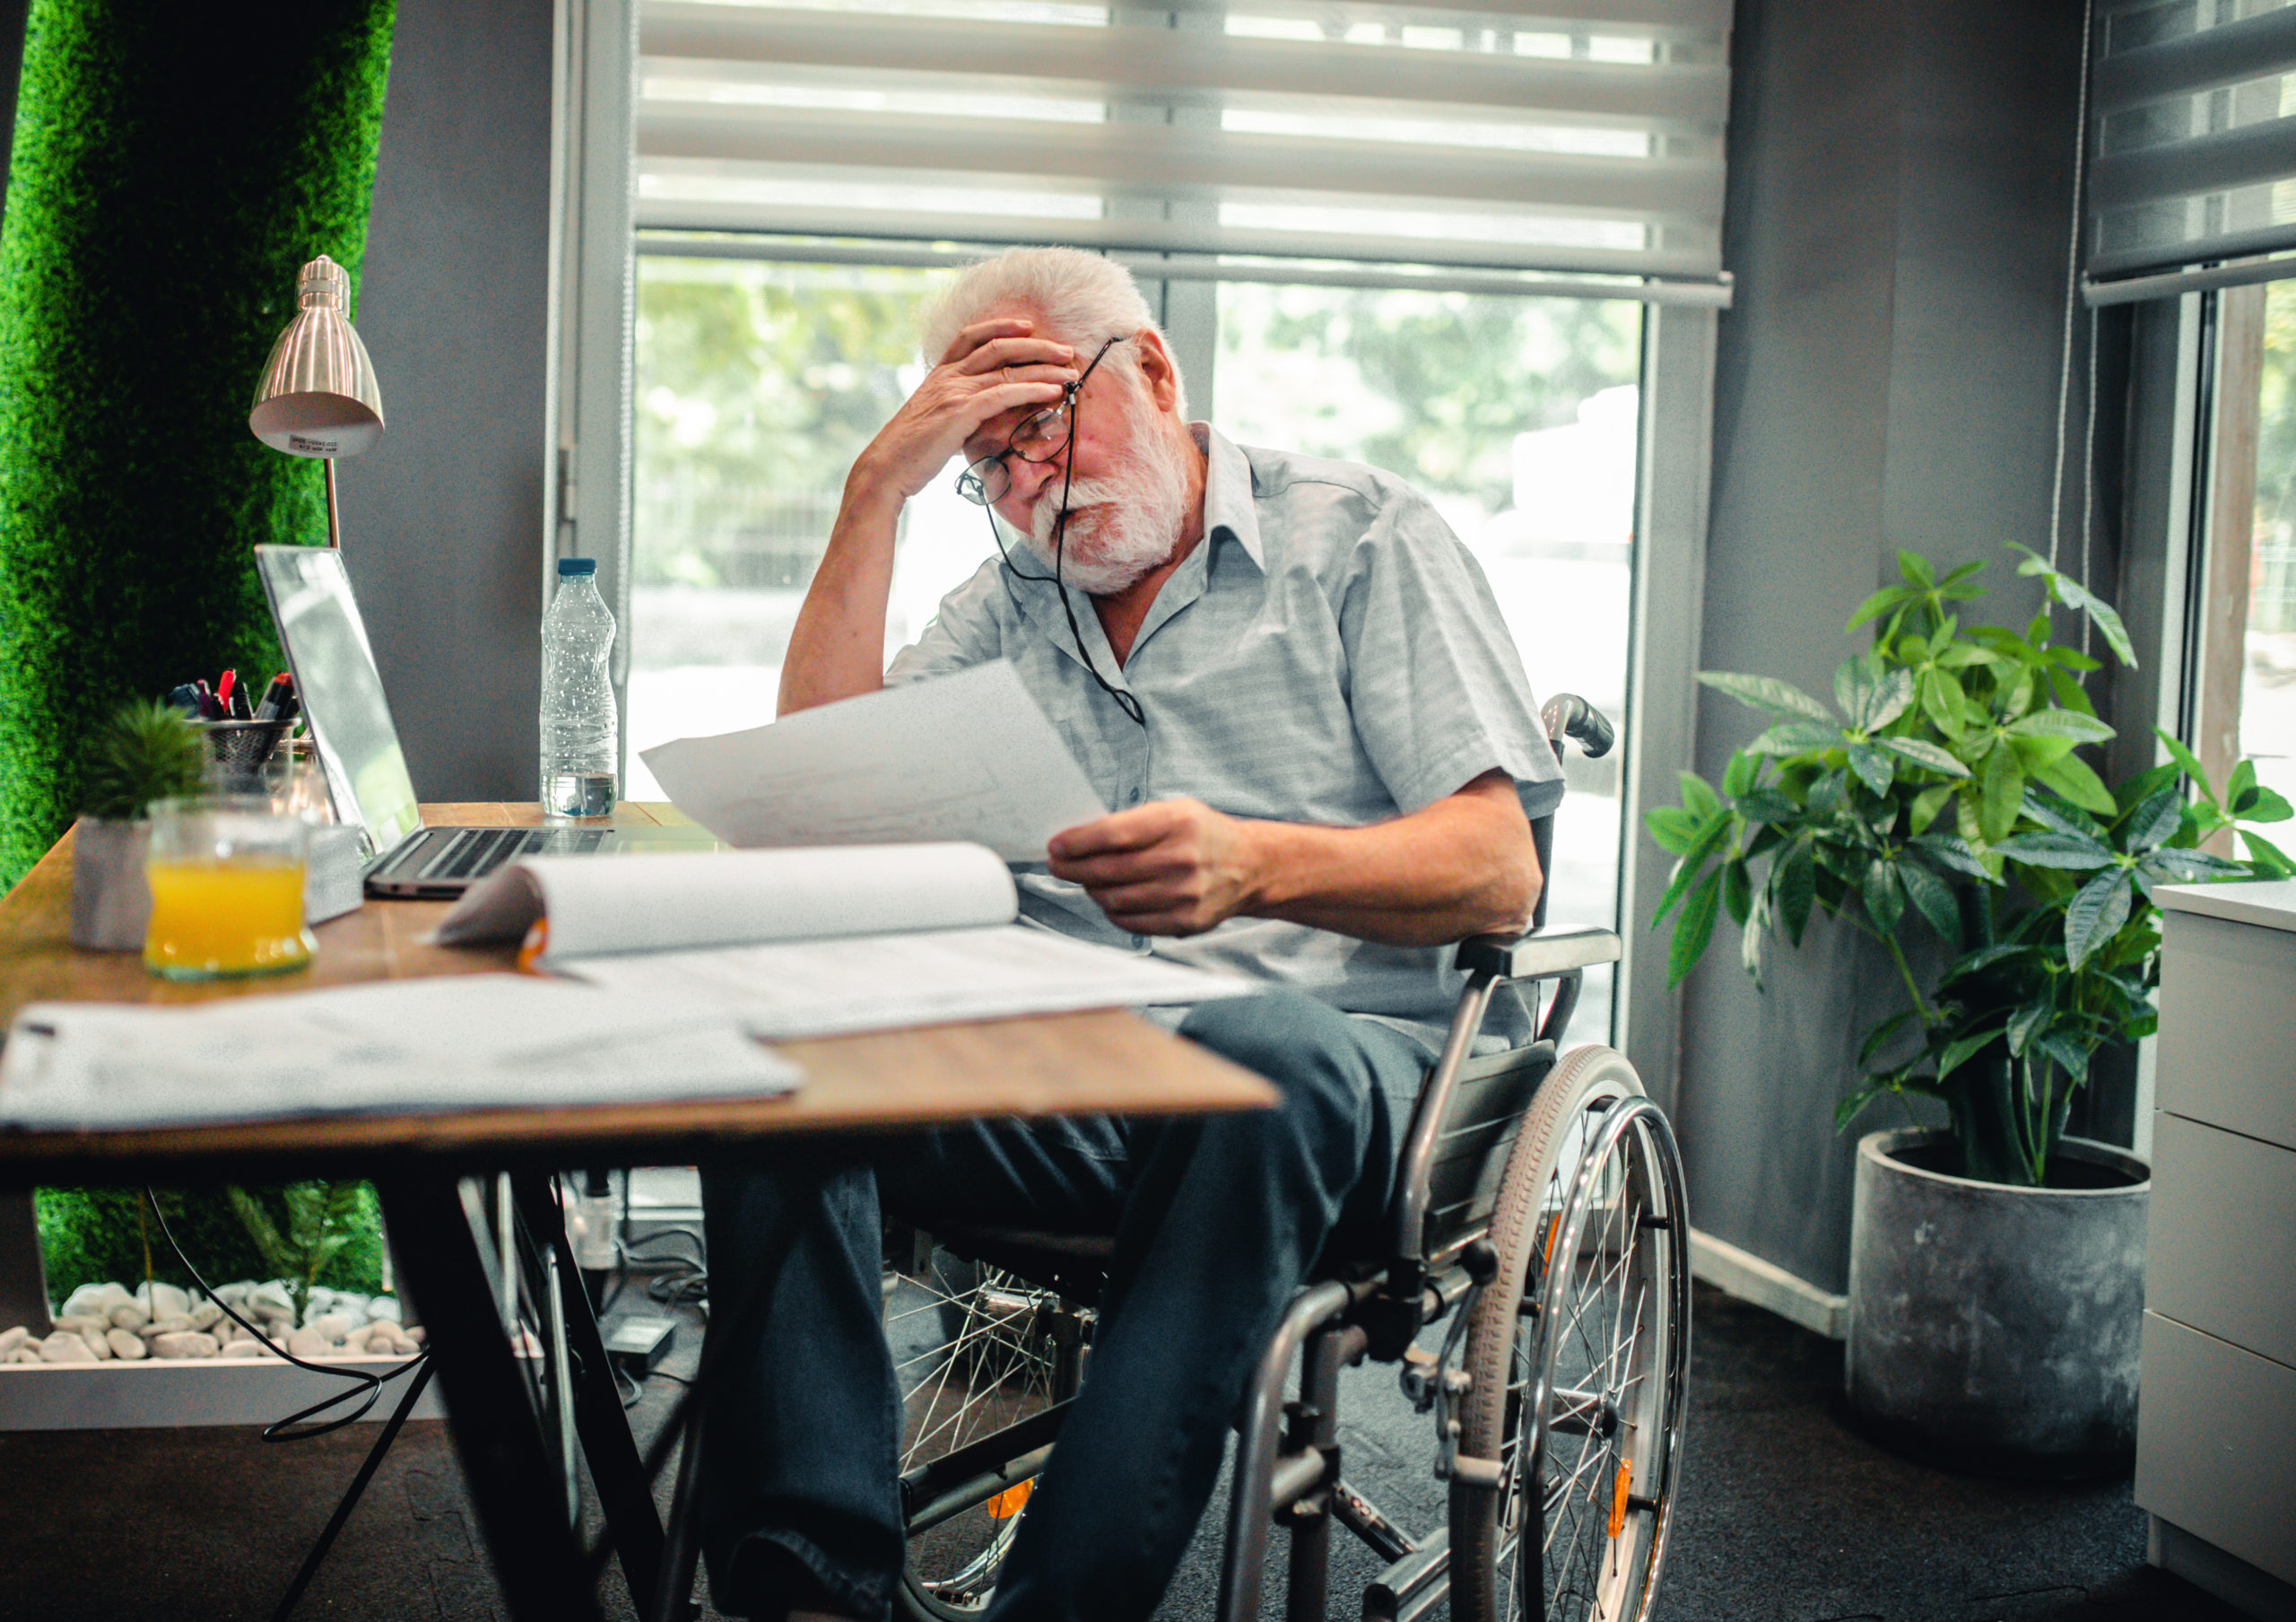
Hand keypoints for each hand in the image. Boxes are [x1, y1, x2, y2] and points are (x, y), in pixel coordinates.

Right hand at [850, 318, 1077, 506]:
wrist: (886, 467)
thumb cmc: (911, 451)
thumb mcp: (935, 420)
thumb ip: (958, 409)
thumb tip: (982, 415)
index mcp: (939, 374)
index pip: (971, 337)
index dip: (1001, 326)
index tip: (1028, 326)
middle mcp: (947, 376)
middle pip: (998, 346)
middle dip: (1037, 346)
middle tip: (1066, 351)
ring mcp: (954, 391)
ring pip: (1006, 368)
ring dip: (1043, 368)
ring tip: (1070, 372)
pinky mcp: (961, 412)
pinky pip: (1004, 394)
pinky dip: (1032, 390)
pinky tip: (1052, 393)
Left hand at [1048, 799, 1263, 936]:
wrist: (1250, 866)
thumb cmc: (1204, 834)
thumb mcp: (1174, 811)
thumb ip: (1132, 823)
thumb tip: (1079, 840)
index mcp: (1177, 822)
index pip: (1114, 834)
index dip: (1077, 842)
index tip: (1056, 846)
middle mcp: (1182, 859)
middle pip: (1109, 870)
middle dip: (1073, 868)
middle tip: (1058, 865)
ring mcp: (1184, 894)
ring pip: (1115, 899)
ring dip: (1091, 890)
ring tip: (1086, 881)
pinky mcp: (1185, 921)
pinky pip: (1131, 922)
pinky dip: (1112, 911)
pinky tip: (1110, 899)